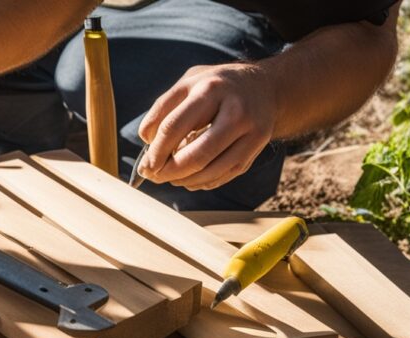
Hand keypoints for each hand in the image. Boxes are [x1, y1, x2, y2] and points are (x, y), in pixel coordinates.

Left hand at [137, 63, 277, 190]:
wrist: (265, 87)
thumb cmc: (217, 86)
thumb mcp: (188, 82)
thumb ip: (163, 108)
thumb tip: (147, 141)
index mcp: (211, 90)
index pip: (174, 127)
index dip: (155, 152)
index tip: (144, 165)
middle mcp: (236, 111)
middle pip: (196, 155)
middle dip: (169, 172)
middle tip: (153, 176)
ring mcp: (251, 132)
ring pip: (212, 170)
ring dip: (183, 180)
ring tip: (168, 177)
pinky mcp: (256, 149)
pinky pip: (224, 175)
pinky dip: (201, 182)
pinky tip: (188, 178)